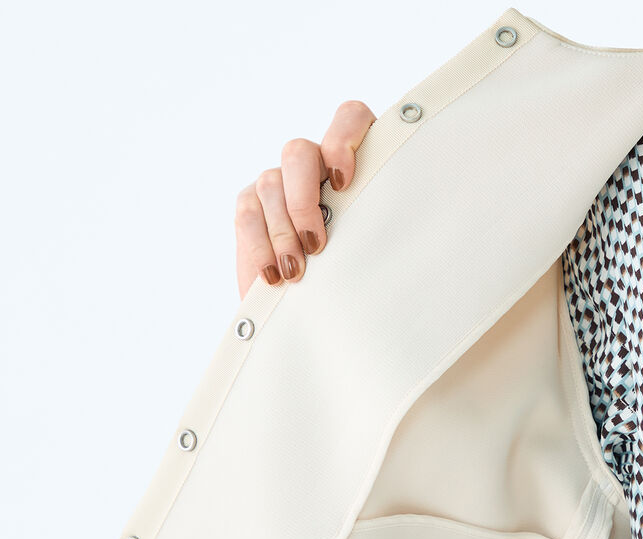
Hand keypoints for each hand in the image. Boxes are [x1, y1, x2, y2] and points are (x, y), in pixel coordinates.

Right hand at [234, 99, 376, 299]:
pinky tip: (274, 274)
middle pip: (297, 152)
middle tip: (315, 244)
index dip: (342, 140)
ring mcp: (280, 182)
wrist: (318, 312)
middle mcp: (315, 164)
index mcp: (355, 162)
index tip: (343, 184)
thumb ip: (376, 228)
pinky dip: (260, 245)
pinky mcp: (253, 206)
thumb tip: (390, 236)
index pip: (349, 118)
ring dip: (283, 232)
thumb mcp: (374, 251)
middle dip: (303, 200)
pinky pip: (247, 212)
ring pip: (270, 183)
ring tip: (297, 272)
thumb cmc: (357, 278)